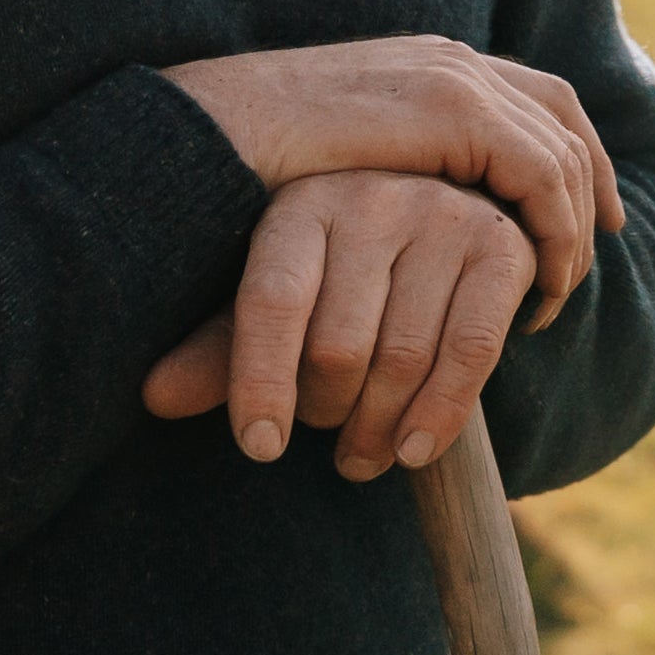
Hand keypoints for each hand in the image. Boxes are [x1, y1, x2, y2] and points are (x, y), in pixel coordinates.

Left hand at [141, 170, 547, 478]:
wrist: (448, 222)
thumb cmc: (342, 277)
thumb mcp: (280, 304)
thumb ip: (224, 352)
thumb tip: (153, 397)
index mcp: (300, 202)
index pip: (270, 301)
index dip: (259, 383)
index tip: (260, 448)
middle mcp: (371, 196)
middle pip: (338, 345)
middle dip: (325, 414)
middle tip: (324, 436)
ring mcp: (442, 215)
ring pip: (402, 357)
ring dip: (379, 432)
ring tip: (362, 457)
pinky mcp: (501, 245)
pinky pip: (470, 351)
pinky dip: (440, 416)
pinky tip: (413, 452)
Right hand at [159, 35, 620, 302]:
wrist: (204, 137)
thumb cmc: (249, 165)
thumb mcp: (342, 163)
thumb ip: (392, 171)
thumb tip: (419, 217)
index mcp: (427, 62)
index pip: (535, 95)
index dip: (575, 150)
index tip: (590, 211)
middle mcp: (450, 60)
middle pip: (562, 114)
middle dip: (594, 182)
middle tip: (601, 248)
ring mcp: (453, 78)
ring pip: (560, 150)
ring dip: (573, 224)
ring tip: (558, 293)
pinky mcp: (450, 111)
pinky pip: (539, 174)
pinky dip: (553, 231)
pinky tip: (538, 285)